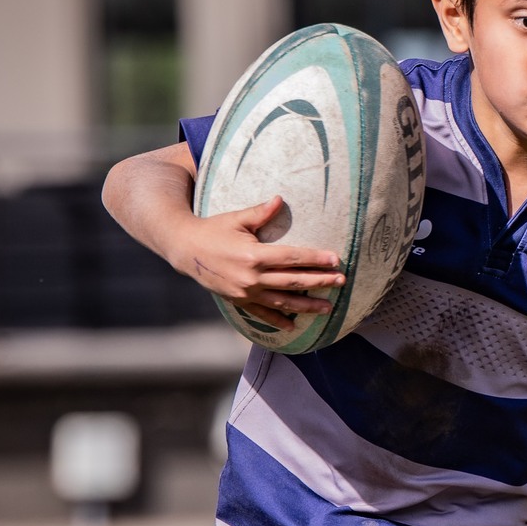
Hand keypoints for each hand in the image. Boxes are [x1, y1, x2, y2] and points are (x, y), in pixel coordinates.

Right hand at [172, 197, 345, 330]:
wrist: (185, 249)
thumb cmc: (213, 229)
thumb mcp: (237, 219)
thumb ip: (260, 212)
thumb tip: (280, 199)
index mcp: (254, 255)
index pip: (292, 258)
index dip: (316, 259)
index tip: (335, 260)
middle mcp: (252, 277)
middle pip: (293, 281)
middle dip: (320, 282)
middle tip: (341, 282)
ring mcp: (245, 292)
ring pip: (282, 301)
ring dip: (306, 306)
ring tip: (328, 308)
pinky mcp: (238, 301)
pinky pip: (261, 313)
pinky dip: (277, 320)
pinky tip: (292, 326)